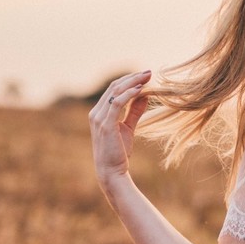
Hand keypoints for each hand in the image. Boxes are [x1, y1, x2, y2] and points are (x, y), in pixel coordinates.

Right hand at [88, 70, 151, 186]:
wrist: (112, 171)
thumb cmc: (118, 152)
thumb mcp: (128, 128)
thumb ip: (134, 111)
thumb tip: (144, 95)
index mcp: (99, 112)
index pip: (113, 89)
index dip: (129, 80)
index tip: (145, 76)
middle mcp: (96, 113)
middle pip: (114, 87)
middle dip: (132, 77)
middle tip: (149, 72)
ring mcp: (99, 118)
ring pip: (115, 92)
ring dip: (132, 82)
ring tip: (147, 77)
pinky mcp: (105, 124)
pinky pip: (117, 103)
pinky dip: (129, 94)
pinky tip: (141, 90)